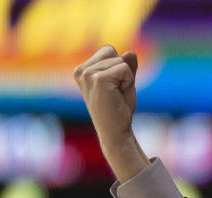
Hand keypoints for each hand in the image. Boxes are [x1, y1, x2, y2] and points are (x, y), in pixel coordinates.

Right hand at [73, 45, 149, 181]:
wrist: (116, 132)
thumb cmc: (119, 110)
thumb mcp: (123, 83)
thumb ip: (126, 66)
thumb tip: (130, 52)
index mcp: (82, 70)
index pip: (108, 50)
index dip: (118, 68)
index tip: (114, 88)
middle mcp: (81, 70)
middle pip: (113, 53)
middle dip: (123, 72)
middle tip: (116, 94)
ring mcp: (87, 74)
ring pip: (120, 61)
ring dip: (126, 79)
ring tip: (116, 96)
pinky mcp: (98, 79)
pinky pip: (124, 69)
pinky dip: (128, 82)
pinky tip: (118, 96)